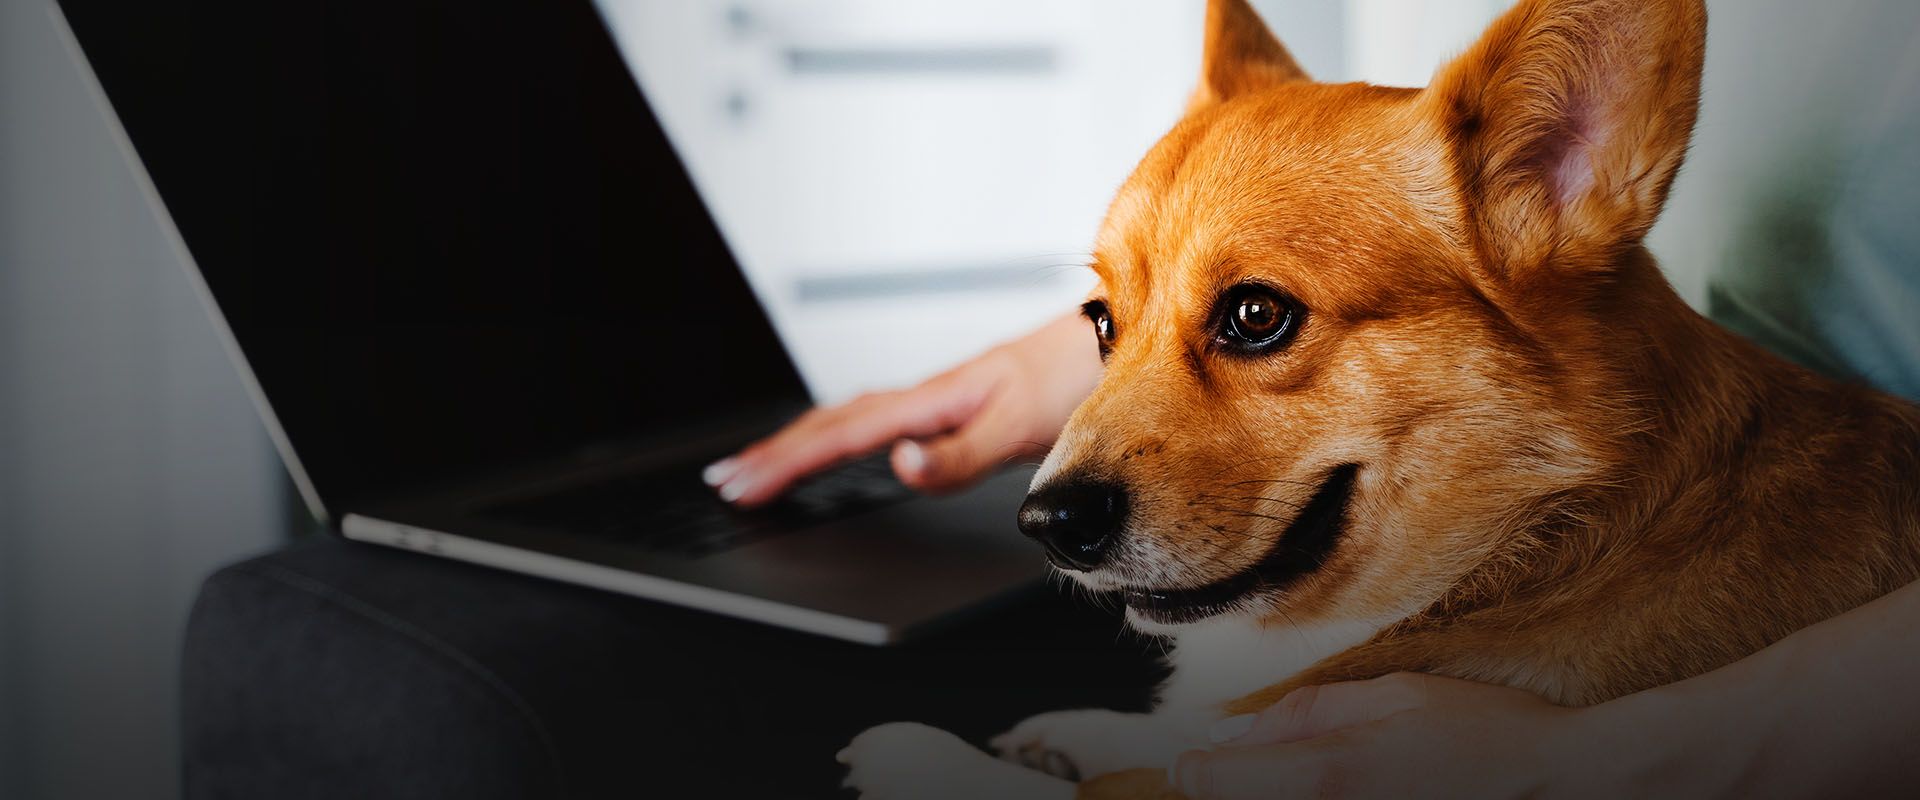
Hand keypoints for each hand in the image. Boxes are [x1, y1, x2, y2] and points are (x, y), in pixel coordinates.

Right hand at [704, 311, 1101, 506]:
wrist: (1126, 338)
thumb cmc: (1081, 376)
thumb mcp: (1023, 425)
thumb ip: (961, 453)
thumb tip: (900, 466)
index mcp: (938, 399)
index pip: (844, 436)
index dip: (787, 461)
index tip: (742, 484)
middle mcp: (934, 394)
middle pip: (835, 423)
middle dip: (776, 452)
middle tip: (726, 481)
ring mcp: (946, 396)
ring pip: (854, 418)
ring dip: (804, 442)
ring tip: (764, 463)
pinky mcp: (963, 401)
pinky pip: (882, 417)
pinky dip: (845, 434)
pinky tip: (846, 443)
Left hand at [1171, 673, 1586, 799]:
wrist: (1562, 786)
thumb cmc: (1482, 733)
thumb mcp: (1390, 696)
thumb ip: (1303, 715)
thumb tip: (1230, 736)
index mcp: (1328, 774)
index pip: (1212, 783)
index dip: (1195, 768)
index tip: (1197, 759)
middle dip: (1241, 783)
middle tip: (1272, 764)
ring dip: (1279, 791)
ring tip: (1340, 774)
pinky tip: (1349, 789)